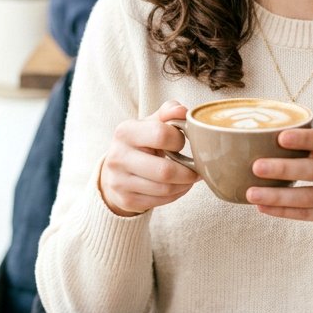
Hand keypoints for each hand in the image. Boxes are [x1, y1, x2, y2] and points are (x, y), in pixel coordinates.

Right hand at [98, 100, 196, 215]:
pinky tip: (179, 186)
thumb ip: (168, 113)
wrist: (115, 170)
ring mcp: (119, 181)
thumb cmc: (140, 143)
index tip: (182, 142)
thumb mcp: (150, 123)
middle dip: (188, 171)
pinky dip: (176, 194)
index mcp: (125, 131)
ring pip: (165, 189)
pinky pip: (160, 201)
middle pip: (165, 170)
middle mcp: (118, 157)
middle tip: (197, 168)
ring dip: (185, 184)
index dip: (179, 139)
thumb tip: (182, 110)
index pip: (161, 134)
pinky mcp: (126, 200)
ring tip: (190, 178)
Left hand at [246, 127, 312, 232]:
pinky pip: (306, 214)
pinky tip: (262, 207)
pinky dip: (282, 212)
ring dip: (277, 196)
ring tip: (251, 193)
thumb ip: (312, 144)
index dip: (304, 139)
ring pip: (307, 197)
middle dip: (284, 169)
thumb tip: (264, 136)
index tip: (281, 137)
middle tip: (256, 166)